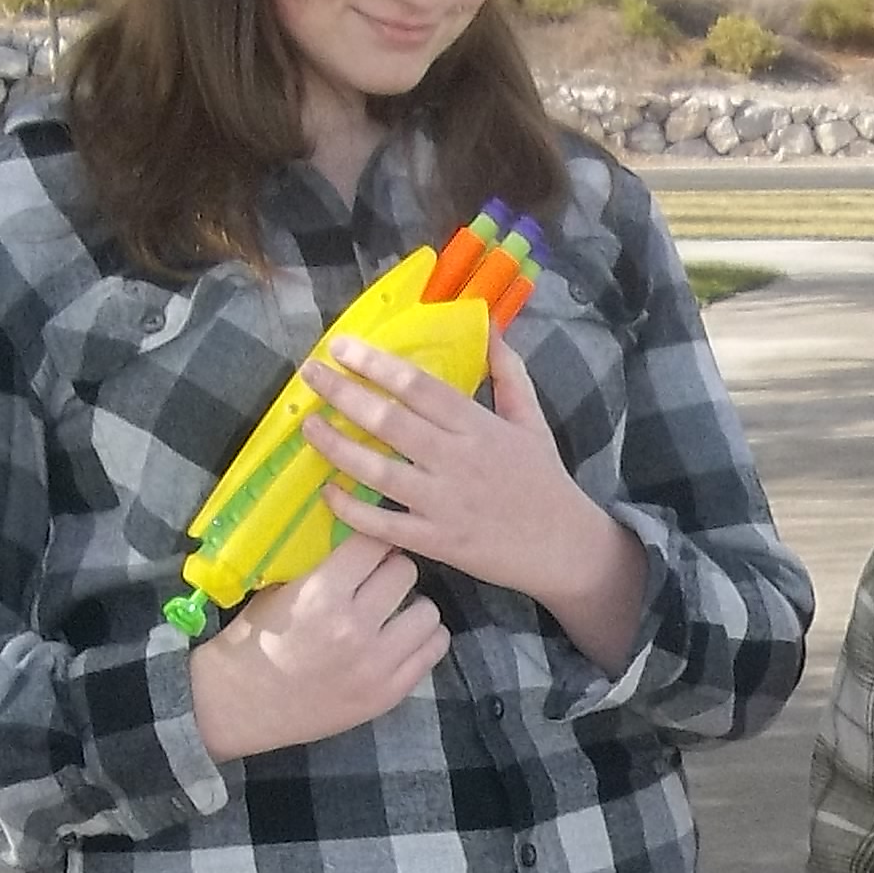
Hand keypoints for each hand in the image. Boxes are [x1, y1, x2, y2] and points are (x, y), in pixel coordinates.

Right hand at [185, 531, 446, 757]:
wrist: (242, 705)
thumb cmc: (255, 643)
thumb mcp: (277, 591)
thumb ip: (321, 569)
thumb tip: (357, 542)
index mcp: (321, 594)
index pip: (373, 545)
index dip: (373, 542)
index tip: (370, 548)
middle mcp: (354, 626)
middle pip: (406, 572)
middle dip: (393, 570)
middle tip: (380, 581)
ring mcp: (376, 663)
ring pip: (428, 612)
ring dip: (413, 607)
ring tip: (395, 613)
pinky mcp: (388, 693)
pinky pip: (433, 650)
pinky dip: (423, 639)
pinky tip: (403, 639)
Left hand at [304, 333, 649, 667]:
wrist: (564, 547)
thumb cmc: (544, 479)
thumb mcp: (532, 419)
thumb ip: (507, 372)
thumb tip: (487, 325)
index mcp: (479, 427)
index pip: (419, 386)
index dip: (377, 364)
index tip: (341, 345)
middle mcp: (458, 461)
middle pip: (390, 423)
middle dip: (343, 394)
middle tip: (309, 374)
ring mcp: (445, 503)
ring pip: (378, 472)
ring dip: (337, 447)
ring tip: (309, 426)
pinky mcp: (438, 542)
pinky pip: (384, 524)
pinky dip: (352, 510)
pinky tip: (328, 491)